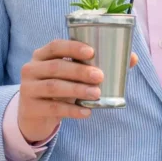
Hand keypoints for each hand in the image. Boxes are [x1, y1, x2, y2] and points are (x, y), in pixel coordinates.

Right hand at [17, 39, 137, 142]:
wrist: (35, 115)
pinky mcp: (30, 108)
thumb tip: (132, 58)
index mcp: (42, 55)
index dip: (73, 47)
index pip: (55, 46)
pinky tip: (87, 112)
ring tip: (97, 94)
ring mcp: (28, 89)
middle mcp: (31, 69)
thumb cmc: (60, 87)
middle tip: (100, 76)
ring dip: (77, 89)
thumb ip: (97, 64)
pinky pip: (52, 108)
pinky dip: (72, 110)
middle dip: (80, 71)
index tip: (92, 52)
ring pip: (53, 87)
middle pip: (56, 67)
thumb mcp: (73, 75)